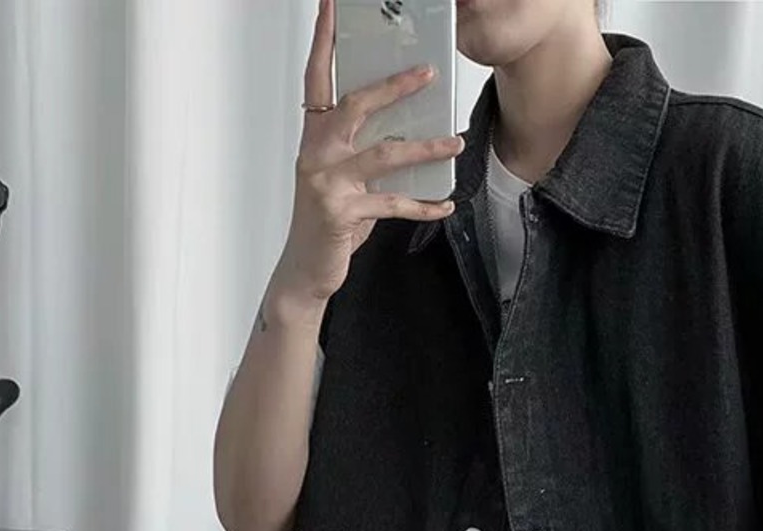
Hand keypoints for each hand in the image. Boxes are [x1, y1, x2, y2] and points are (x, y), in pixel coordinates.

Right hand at [274, 0, 464, 302]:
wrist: (307, 271)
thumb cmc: (328, 222)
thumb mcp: (345, 179)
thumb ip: (367, 153)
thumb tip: (410, 132)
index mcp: (315, 136)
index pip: (319, 77)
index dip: (325, 40)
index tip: (332, 5)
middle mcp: (316, 153)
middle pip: (356, 105)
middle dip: (394, 86)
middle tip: (428, 72)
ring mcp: (326, 182)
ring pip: (383, 153)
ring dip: (424, 148)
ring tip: (455, 142)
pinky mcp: (341, 212)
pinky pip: (393, 204)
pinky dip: (423, 206)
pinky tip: (446, 205)